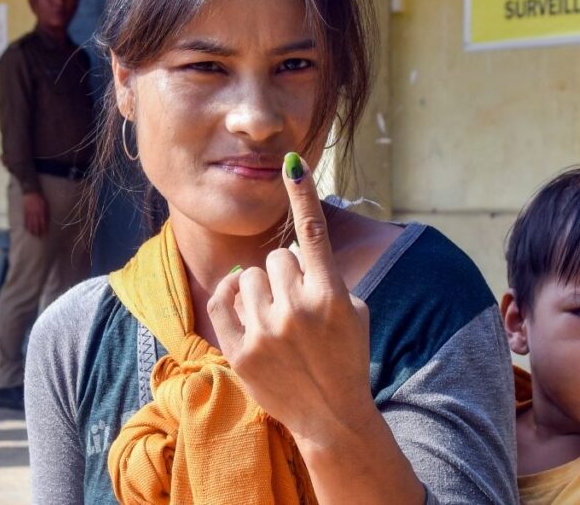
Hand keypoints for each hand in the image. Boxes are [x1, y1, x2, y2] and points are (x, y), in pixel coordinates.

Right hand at [22, 192, 47, 236]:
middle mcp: (35, 213)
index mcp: (41, 211)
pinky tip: (27, 229)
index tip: (45, 232)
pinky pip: (26, 220)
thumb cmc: (39, 197)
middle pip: (37, 224)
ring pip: (30, 223)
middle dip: (38, 231)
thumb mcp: (45, 203)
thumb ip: (46, 211)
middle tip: (40, 236)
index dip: (44, 228)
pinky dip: (27, 225)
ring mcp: (29, 213)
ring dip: (32, 230)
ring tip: (34, 234)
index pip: (43, 222)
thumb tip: (49, 218)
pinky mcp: (25, 212)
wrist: (30, 192)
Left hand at [207, 153, 372, 443]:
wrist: (332, 417)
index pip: (314, 233)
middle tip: (298, 303)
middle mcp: (297, 310)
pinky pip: (224, 298)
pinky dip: (233, 295)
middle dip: (287, 273)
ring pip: (249, 276)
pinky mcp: (240, 350)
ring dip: (262, 289)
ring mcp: (266, 331)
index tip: (292, 162)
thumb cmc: (346, 358)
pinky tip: (248, 308)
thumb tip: (291, 251)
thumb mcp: (354, 312)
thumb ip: (327, 277)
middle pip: (278, 256)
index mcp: (331, 296)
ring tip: (278, 319)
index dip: (303, 194)